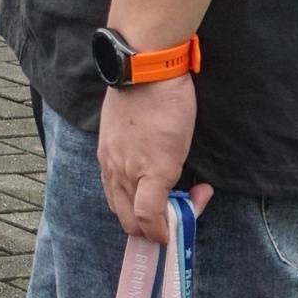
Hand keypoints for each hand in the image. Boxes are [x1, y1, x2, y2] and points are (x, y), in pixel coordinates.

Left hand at [98, 74, 209, 241]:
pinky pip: (153, 213)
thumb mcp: (129, 127)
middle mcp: (113, 171)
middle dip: (151, 226)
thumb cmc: (143, 91)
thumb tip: (153, 160)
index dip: (140, 214)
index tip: (165, 206)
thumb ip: (135, 149)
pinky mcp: (154, 171)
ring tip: (190, 205)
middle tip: (180, 211)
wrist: (146, 71)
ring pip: (137, 221)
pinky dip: (166, 225)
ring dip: (162, 225)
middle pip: (125, 218)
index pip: (117, 202)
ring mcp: (130, 173)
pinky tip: (189, 212)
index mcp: (108, 160)